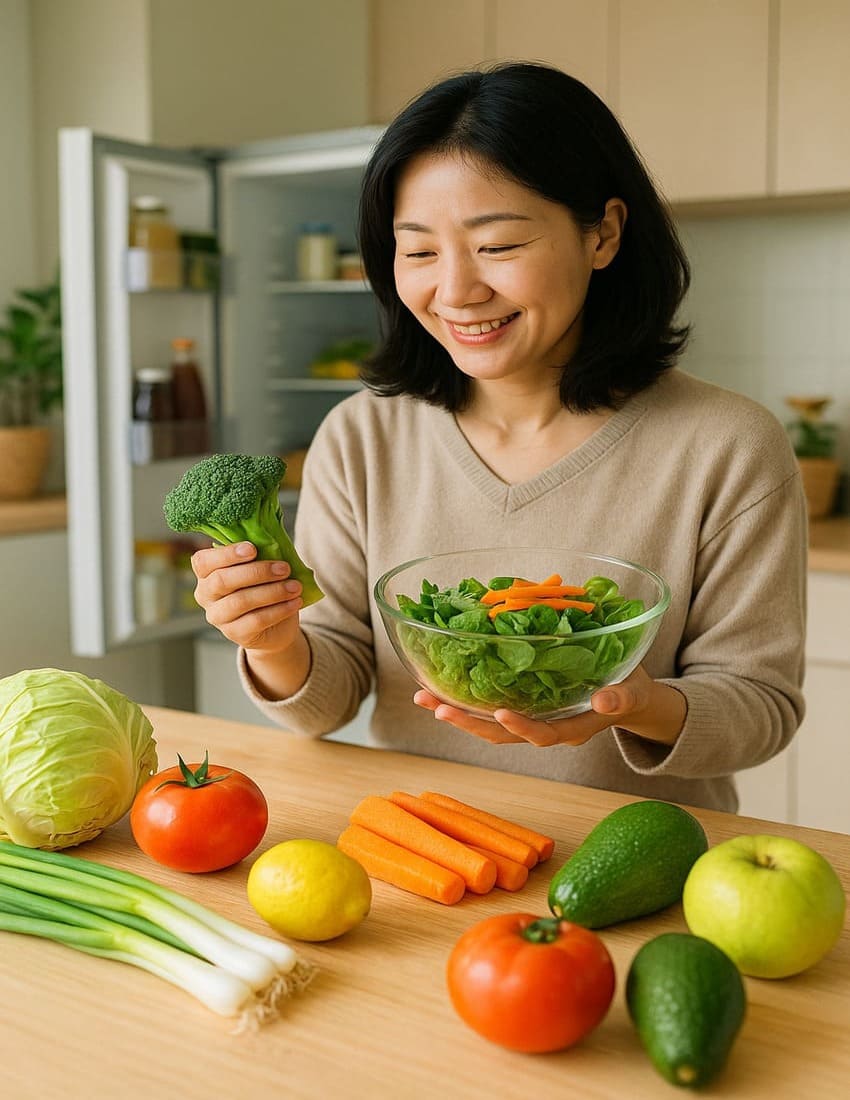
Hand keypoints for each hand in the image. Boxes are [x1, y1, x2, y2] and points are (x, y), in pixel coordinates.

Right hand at [191, 540, 303, 654]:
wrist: (275, 626)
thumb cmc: (265, 587)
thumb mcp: (261, 566)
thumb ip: (260, 552)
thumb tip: (271, 538)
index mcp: (207, 573)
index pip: (203, 561)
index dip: (226, 554)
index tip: (253, 549)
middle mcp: (206, 595)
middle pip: (222, 581)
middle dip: (256, 572)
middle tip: (284, 568)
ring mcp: (218, 617)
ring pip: (240, 601)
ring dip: (272, 591)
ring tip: (295, 586)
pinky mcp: (234, 634)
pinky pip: (256, 620)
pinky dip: (279, 610)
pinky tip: (294, 602)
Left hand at [413, 665, 685, 747]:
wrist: (626, 694)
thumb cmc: (629, 688)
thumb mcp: (632, 691)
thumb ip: (620, 697)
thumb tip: (604, 700)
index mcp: (571, 728)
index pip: (542, 734)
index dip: (522, 727)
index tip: (501, 714)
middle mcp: (546, 730)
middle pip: (502, 735)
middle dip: (469, 723)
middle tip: (438, 708)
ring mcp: (531, 721)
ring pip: (489, 726)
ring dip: (457, 714)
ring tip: (424, 699)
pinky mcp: (522, 709)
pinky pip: (489, 711)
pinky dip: (464, 702)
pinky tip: (438, 689)